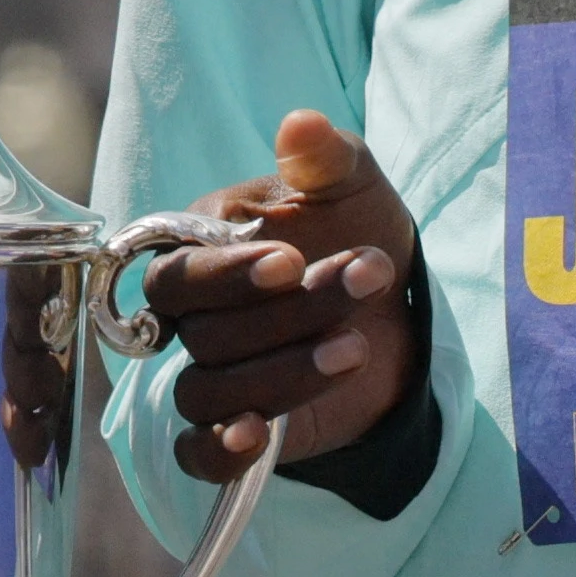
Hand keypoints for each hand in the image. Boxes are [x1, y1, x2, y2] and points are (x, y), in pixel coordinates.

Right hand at [155, 111, 420, 483]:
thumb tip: (301, 123)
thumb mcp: (354, 188)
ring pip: (213, 387)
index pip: (178, 270)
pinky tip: (259, 435)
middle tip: (365, 277)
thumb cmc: (356, 234)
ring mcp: (212, 376)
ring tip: (358, 347)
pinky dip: (221, 448)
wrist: (398, 312)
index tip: (294, 259)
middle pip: (204, 330)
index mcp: (201, 252)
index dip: (228, 274)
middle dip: (290, 311)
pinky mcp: (234, 431)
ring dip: (287, 369)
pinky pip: (198, 453)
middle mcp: (195, 319)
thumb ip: (325, 157)